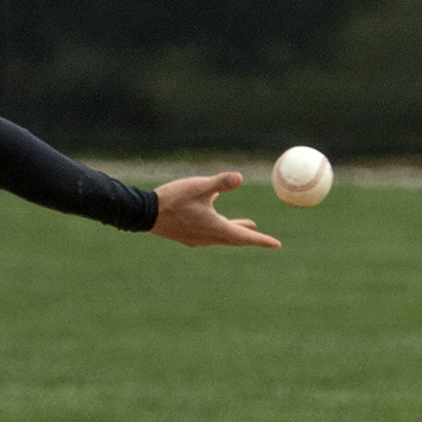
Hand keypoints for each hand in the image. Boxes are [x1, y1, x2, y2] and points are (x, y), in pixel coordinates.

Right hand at [148, 172, 281, 248]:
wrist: (144, 214)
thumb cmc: (172, 199)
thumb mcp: (198, 187)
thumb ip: (220, 183)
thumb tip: (240, 177)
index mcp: (215, 227)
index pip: (244, 237)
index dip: (262, 240)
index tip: (276, 244)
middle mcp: (208, 236)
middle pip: (235, 238)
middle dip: (249, 236)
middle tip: (263, 236)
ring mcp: (196, 238)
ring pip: (222, 235)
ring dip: (234, 229)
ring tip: (246, 223)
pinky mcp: (186, 236)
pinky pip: (208, 231)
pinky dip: (218, 225)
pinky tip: (212, 210)